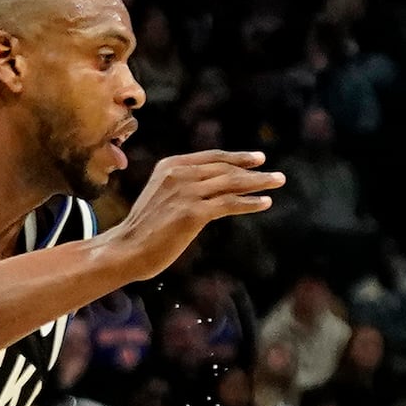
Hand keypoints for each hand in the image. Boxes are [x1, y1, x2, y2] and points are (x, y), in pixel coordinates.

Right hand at [107, 150, 286, 282]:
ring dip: (258, 183)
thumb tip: (210, 188)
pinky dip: (249, 202)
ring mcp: (186, 192)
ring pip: (230, 183)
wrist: (127, 248)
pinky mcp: (193, 212)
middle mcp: (179, 173)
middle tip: (277, 175)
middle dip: (254, 170)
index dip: (237, 157)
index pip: (212, 158)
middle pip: (225, 168)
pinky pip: (228, 204)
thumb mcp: (163, 196)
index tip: (257, 159)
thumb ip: (182, 186)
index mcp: (171, 165)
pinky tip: (265, 203)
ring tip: (278, 183)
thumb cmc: (146, 228)